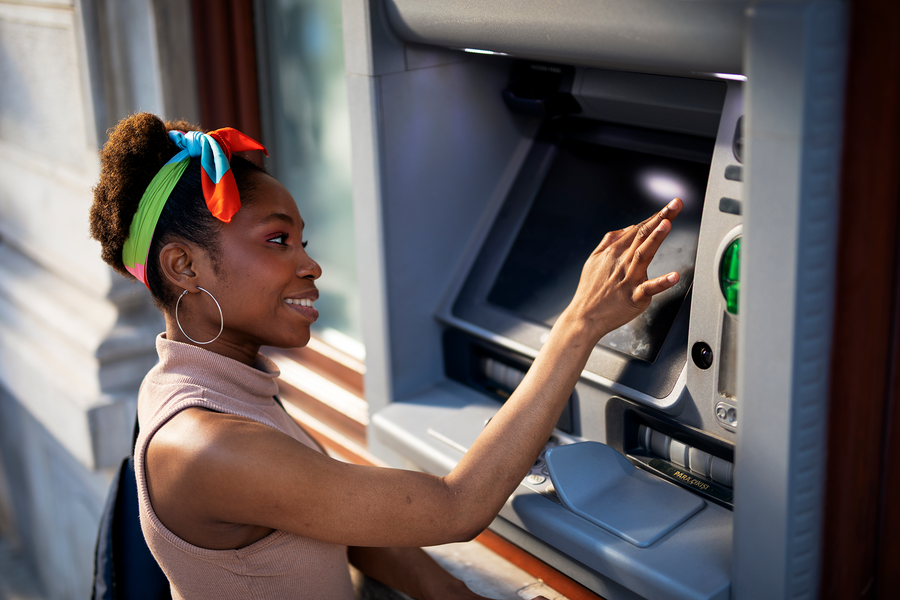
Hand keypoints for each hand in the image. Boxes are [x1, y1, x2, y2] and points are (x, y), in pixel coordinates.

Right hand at [562, 198, 682, 343]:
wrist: (584, 317)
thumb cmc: (590, 290)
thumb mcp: (593, 259)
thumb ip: (609, 241)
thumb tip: (629, 227)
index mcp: (614, 252)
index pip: (638, 229)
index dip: (656, 216)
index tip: (671, 205)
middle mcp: (621, 262)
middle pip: (643, 235)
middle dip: (661, 218)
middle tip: (675, 204)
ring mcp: (628, 279)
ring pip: (644, 254)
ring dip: (656, 238)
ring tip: (667, 224)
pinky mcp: (634, 297)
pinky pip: (649, 288)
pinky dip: (662, 282)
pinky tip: (675, 276)